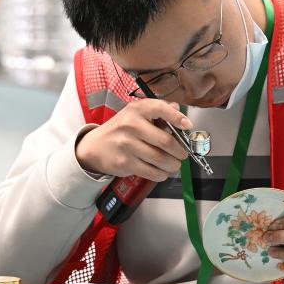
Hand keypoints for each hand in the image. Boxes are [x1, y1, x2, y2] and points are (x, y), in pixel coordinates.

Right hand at [75, 99, 190, 181]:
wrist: (95, 146)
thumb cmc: (120, 129)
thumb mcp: (135, 113)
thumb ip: (157, 110)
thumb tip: (178, 110)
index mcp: (136, 110)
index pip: (160, 109)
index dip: (177, 117)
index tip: (188, 125)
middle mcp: (131, 125)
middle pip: (165, 141)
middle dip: (179, 151)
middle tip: (182, 154)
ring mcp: (127, 145)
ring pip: (160, 159)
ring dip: (173, 165)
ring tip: (174, 165)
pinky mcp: (125, 162)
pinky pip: (151, 171)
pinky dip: (161, 174)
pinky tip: (162, 171)